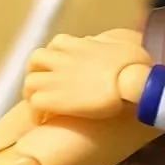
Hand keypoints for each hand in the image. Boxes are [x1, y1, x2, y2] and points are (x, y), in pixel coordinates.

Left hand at [24, 30, 150, 121]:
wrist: (129, 82)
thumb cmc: (135, 65)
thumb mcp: (125, 47)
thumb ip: (111, 44)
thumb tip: (111, 44)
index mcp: (79, 44)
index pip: (58, 44)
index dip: (57, 58)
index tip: (62, 70)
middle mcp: (62, 57)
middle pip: (36, 59)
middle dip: (37, 72)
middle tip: (45, 87)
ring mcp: (54, 78)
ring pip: (29, 81)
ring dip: (32, 92)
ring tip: (40, 106)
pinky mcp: (53, 98)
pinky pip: (33, 103)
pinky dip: (35, 112)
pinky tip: (42, 120)